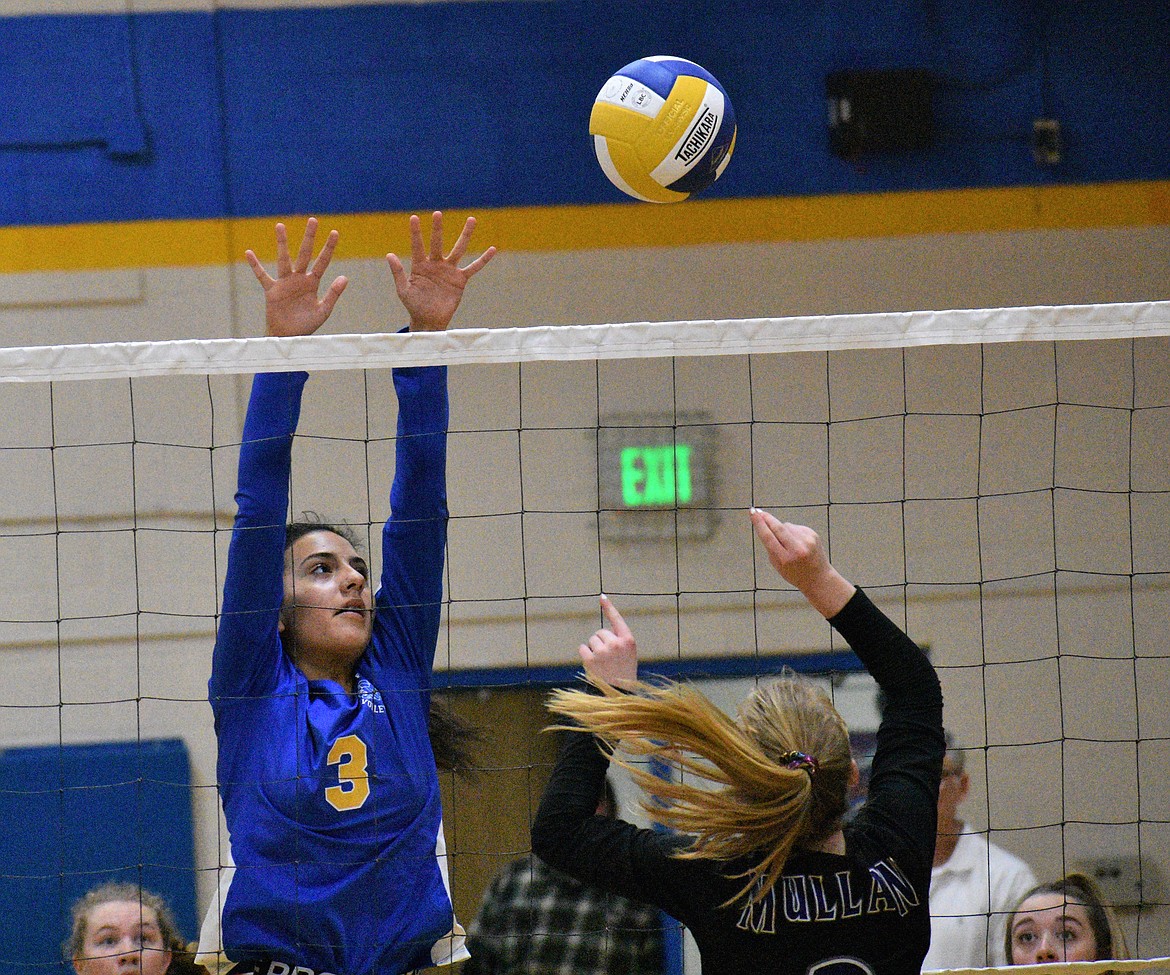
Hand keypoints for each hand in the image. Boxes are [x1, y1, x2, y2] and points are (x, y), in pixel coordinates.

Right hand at [245, 218, 347, 337]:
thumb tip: (345, 277)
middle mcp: (299, 279)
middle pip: (305, 254)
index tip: (335, 232)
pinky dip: (255, 266)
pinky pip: (262, 276)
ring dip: (282, 243)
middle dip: (309, 238)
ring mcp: (285, 283)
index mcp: (313, 283)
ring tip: (280, 225)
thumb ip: (333, 294)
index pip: (323, 262)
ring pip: (284, 259)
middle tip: (313, 220)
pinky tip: (249, 253)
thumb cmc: (307, 325)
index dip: (329, 248)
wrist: (289, 337)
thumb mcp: (323, 311)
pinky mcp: (272, 290)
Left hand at [387, 211, 495, 331]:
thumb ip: (398, 272)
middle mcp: (435, 264)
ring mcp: (449, 270)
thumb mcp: (403, 290)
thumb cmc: (414, 305)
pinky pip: (473, 268)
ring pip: (459, 249)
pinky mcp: (460, 280)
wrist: (429, 320)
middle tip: (438, 213)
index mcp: (420, 266)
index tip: (414, 218)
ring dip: (465, 235)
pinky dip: (483, 260)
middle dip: (438, 229)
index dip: (416, 233)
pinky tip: (492, 250)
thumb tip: (389, 254)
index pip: (417, 246)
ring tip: (472, 219)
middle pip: (438, 242)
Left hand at [578, 595, 637, 688]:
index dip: (609, 607)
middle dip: (601, 641)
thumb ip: (618, 640)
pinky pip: (583, 648)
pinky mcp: (591, 660)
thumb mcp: (628, 654)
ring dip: (594, 648)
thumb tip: (603, 631)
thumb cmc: (624, 672)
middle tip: (608, 657)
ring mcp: (603, 651)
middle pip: (600, 632)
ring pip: (591, 640)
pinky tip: (593, 664)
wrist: (619, 694)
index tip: (602, 597)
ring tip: (602, 662)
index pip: (617, 619)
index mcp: (628, 640)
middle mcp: (616, 643)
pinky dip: (585, 654)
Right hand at [749, 508, 855, 618]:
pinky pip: (796, 528)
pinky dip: (792, 531)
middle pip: (778, 527)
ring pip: (787, 526)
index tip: (753, 513)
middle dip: (767, 518)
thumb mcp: (778, 566)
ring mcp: (807, 540)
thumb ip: (771, 548)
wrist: (819, 578)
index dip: (759, 524)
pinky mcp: (813, 535)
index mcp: (785, 559)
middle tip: (758, 512)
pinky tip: (797, 542)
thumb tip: (766, 525)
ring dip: (782, 529)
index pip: (769, 537)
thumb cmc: (795, 574)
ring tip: (787, 543)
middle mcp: (797, 548)